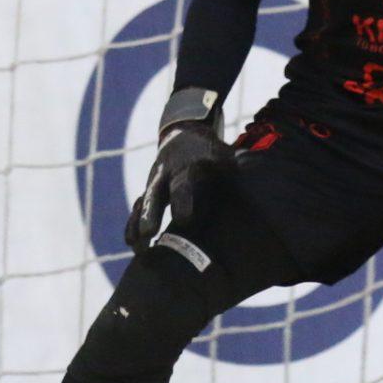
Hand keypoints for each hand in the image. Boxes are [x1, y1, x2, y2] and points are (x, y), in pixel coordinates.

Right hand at [124, 90, 233, 249]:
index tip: (184, 219)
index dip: (182, 201)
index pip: (183, 184)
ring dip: (138, 224)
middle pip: (155, 194)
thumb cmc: (210, 151)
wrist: (183, 134)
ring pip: (143, 203)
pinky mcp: (149, 191)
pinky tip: (132, 244)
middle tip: (148, 233)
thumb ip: (234, 166)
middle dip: (151, 213)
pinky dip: (133, 224)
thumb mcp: (223, 154)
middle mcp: (165, 174)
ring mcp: (154, 182)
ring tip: (138, 248)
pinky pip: (138, 208)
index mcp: (186, 166)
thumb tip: (250, 176)